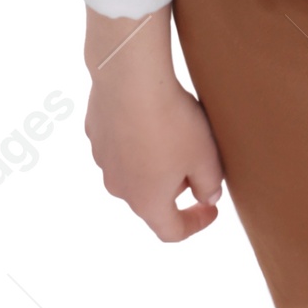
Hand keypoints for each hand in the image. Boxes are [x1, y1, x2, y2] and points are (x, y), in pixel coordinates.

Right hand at [82, 4, 223, 242]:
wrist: (130, 76)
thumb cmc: (172, 121)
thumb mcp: (206, 157)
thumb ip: (210, 184)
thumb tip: (207, 196)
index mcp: (147, 201)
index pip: (171, 231)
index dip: (196, 224)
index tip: (212, 209)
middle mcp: (119, 187)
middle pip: (151, 199)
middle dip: (177, 186)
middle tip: (198, 160)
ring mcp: (103, 160)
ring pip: (134, 171)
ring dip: (154, 161)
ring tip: (175, 132)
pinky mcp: (95, 132)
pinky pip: (121, 144)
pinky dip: (137, 138)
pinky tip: (150, 113)